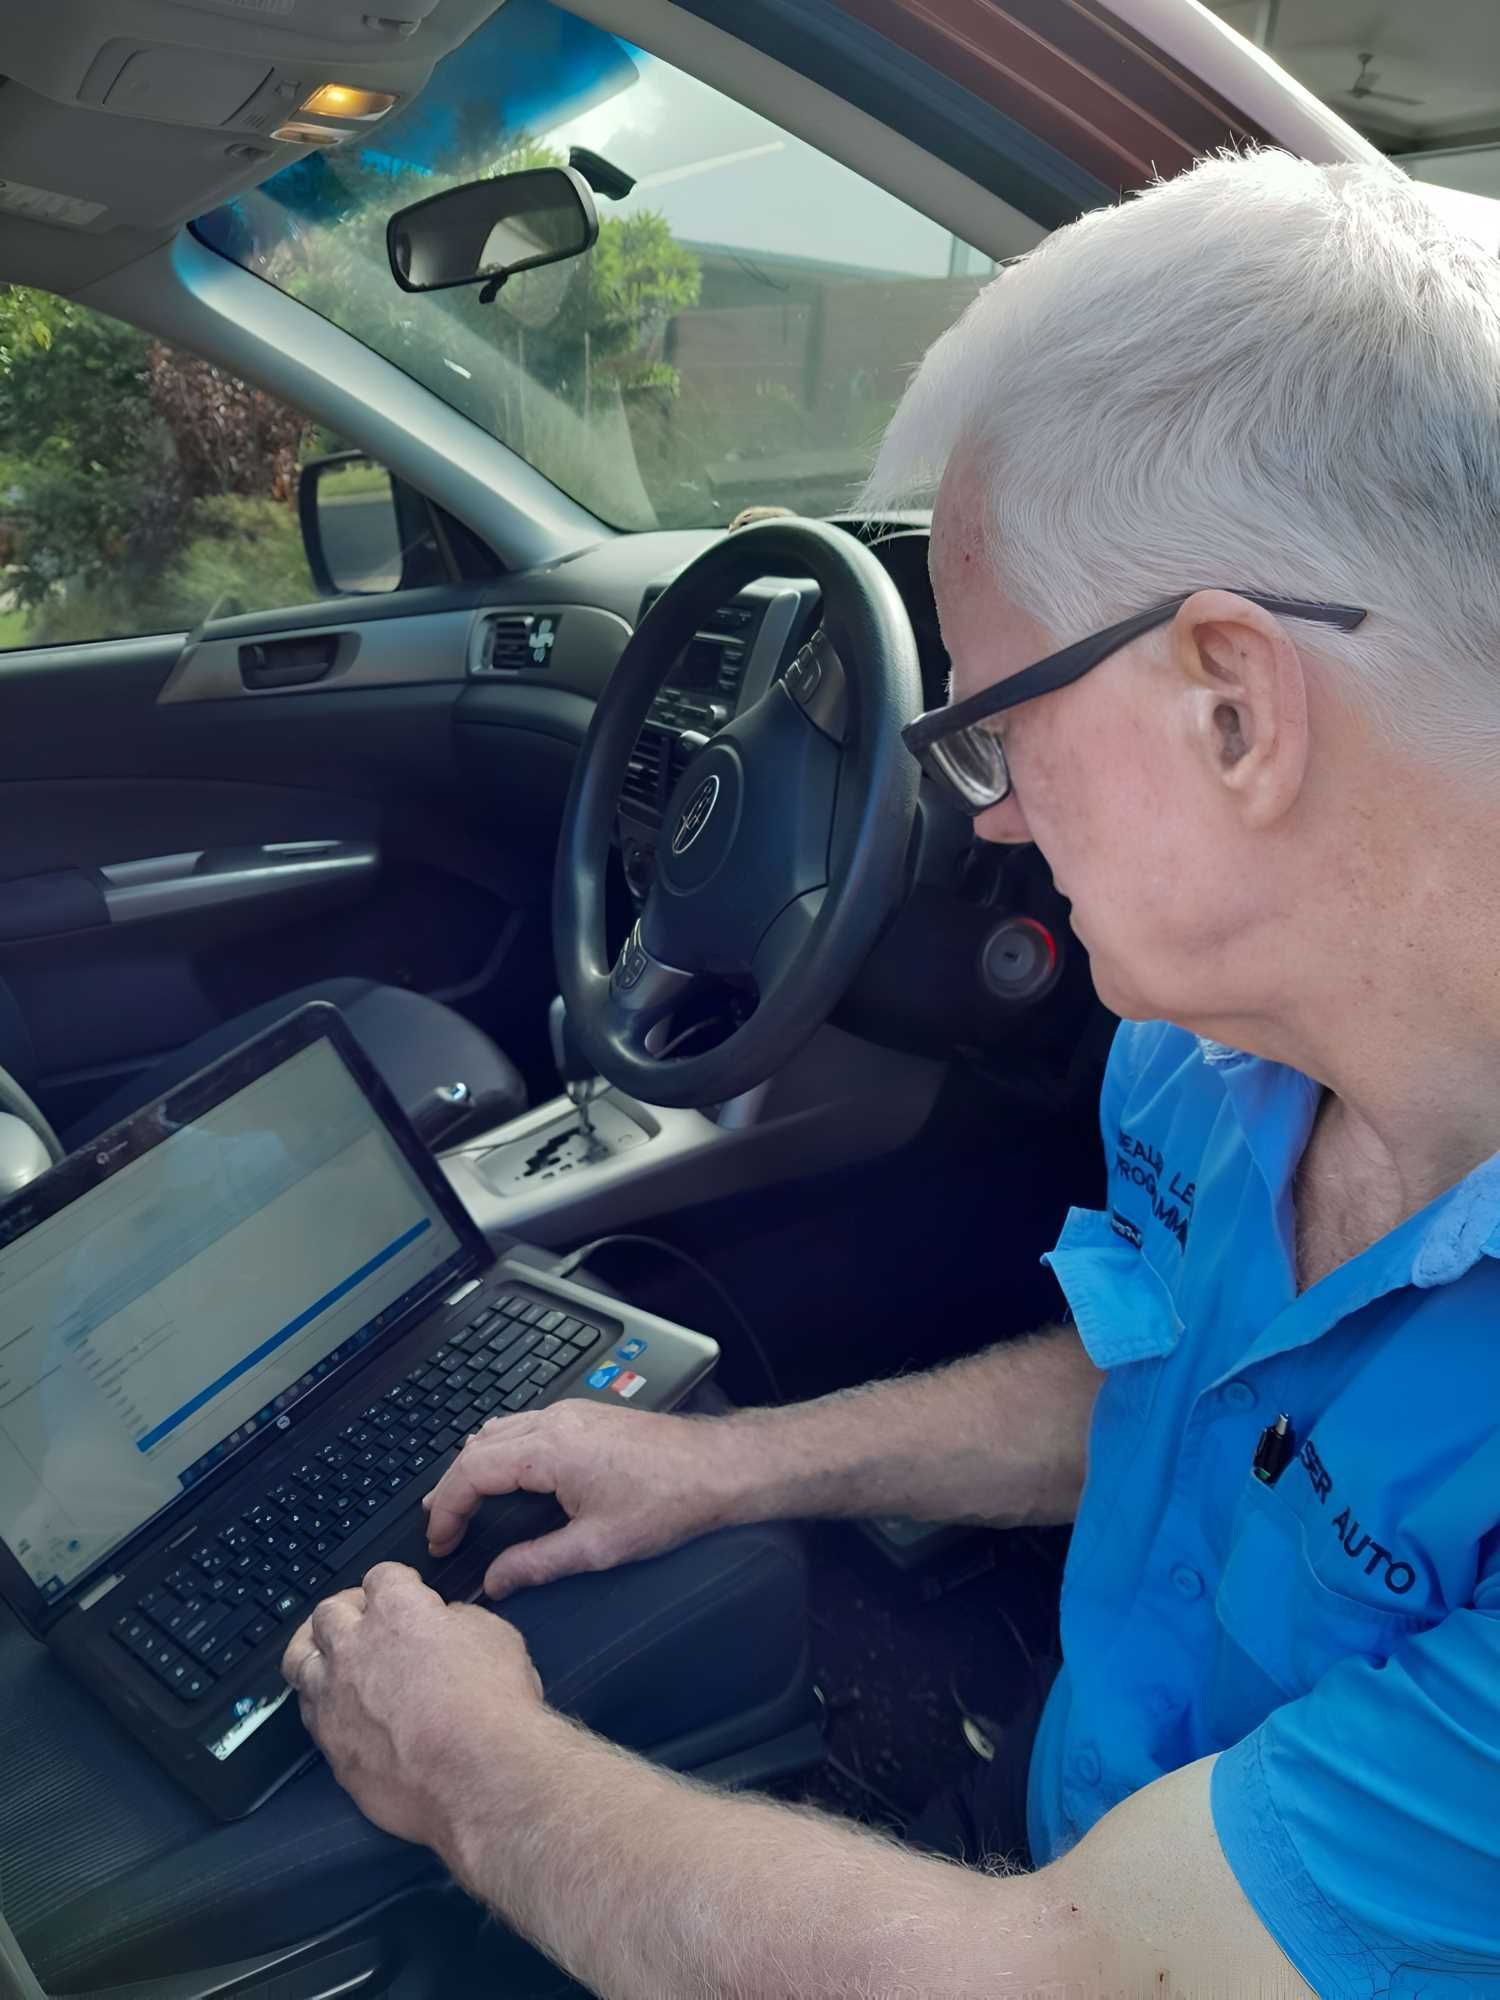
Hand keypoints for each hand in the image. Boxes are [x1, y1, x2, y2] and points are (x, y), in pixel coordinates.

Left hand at [282, 1561, 542, 1849]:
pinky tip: (341, 1709)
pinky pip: (310, 1713)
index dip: (396, 1582)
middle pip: (328, 1612)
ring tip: (330, 1658)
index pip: (381, 1576)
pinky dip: (323, 1703)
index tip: (405, 1591)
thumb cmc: (495, 1704)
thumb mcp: (494, 1636)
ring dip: (316, 1652)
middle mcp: (355, 1648)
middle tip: (364, 1621)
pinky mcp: (332, 1746)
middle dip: (347, 1610)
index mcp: (398, 1611)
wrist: (481, 1777)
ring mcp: (336, 1699)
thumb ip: (459, 1622)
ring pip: (300, 1659)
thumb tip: (445, 1626)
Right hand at [423, 1400, 735, 1597]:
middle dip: (453, 1489)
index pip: (471, 1471)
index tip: (440, 1540)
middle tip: (442, 1528)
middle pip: (477, 1448)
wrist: (717, 1468)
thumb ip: (536, 1565)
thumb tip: (496, 1582)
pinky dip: (500, 1450)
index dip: (447, 1510)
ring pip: (498, 1431)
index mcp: (550, 1450)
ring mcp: (571, 1414)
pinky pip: (524, 1425)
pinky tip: (503, 1471)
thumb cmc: (668, 1502)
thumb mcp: (596, 1547)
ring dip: (473, 1466)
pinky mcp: (585, 1416)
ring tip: (461, 1502)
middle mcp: (555, 1422)